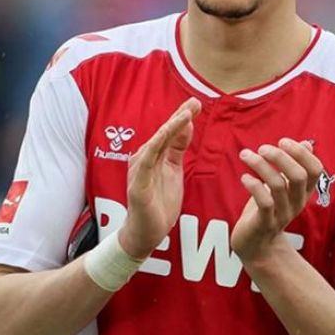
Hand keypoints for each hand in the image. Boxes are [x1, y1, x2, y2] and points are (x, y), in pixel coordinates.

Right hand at [119, 97, 201, 258]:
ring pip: (156, 142)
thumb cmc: (159, 202)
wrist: (147, 232)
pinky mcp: (138, 182)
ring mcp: (140, 169)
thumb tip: (187, 124)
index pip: (169, 132)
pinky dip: (156, 144)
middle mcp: (144, 158)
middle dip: (179, 116)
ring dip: (170, 127)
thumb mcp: (174, 170)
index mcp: (154, 155)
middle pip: (163, 132)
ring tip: (185, 114)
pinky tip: (165, 133)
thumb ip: (177, 148)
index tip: (196, 103)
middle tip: (194, 102)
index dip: (182, 116)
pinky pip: (147, 159)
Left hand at [231, 138, 322, 264]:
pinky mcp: (265, 223)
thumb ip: (293, 167)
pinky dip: (254, 186)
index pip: (315, 169)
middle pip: (298, 175)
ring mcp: (282, 214)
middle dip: (280, 157)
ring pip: (277, 186)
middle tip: (262, 148)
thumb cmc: (267, 211)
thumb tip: (307, 143)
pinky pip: (264, 203)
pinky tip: (245, 177)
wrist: (257, 246)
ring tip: (246, 155)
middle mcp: (296, 203)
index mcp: (302, 192)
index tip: (283, 141)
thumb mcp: (282, 187)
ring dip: (261, 166)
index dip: (301, 152)